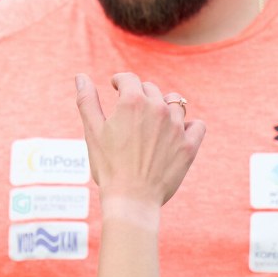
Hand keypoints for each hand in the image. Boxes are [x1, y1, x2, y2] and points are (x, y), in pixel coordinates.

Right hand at [75, 73, 205, 205]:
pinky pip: (197, 125)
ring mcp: (176, 126)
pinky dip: (189, 126)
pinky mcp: (189, 145)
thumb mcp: (92, 132)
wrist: (132, 199)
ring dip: (164, 107)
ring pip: (175, 103)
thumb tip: (81, 77)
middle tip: (131, 110)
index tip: (116, 86)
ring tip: (154, 121)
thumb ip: (87, 100)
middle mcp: (158, 108)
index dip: (119, 81)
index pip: (129, 79)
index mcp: (133, 101)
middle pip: (151, 89)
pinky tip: (178, 132)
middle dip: (140, 95)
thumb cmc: (108, 166)